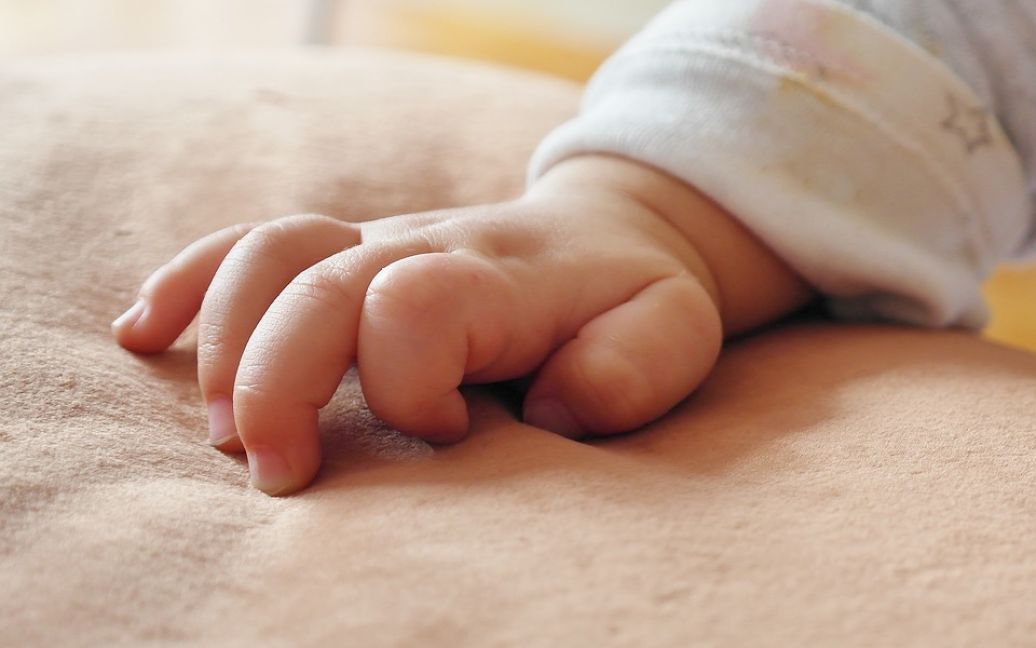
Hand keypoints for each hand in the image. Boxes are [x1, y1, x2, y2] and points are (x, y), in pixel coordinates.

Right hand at [112, 156, 806, 495]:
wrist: (613, 230)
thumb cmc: (634, 299)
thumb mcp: (671, 334)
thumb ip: (625, 372)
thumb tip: (547, 411)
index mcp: (497, 276)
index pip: (413, 305)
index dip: (409, 382)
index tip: (450, 438)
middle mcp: (422, 247)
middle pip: (315, 284)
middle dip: (276, 382)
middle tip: (274, 475)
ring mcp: (376, 241)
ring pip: (269, 255)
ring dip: (225, 341)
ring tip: (221, 433)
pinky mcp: (347, 246)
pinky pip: (250, 243)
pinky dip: (190, 283)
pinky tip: (143, 333)